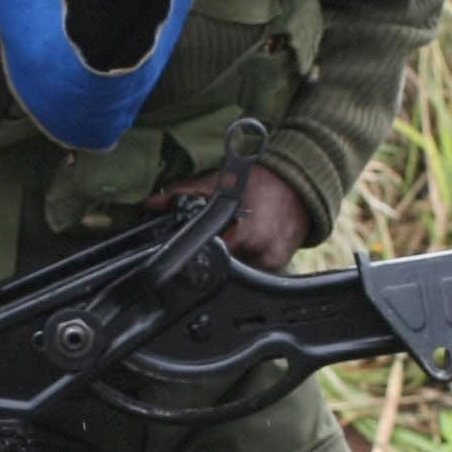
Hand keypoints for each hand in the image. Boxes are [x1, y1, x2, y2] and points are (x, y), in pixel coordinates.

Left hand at [147, 164, 314, 269]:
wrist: (300, 184)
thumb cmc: (261, 181)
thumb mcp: (220, 183)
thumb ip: (184, 194)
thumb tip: (151, 203)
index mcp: (245, 235)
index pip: (211, 255)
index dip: (199, 250)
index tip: (195, 245)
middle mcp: (262, 253)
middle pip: (225, 266)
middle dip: (217, 253)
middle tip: (219, 235)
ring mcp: (273, 263)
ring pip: (240, 271)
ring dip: (233, 258)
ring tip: (236, 236)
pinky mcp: (281, 265)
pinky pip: (256, 270)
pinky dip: (249, 259)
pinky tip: (250, 241)